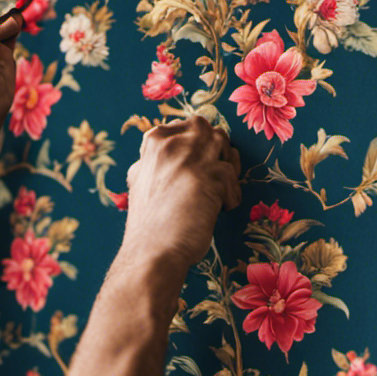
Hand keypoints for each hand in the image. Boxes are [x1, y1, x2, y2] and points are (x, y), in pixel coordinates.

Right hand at [123, 117, 240, 270]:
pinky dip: (231, 195)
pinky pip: (233, 176)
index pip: (186, 125)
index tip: (198, 165)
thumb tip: (178, 152)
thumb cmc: (149, 222)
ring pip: (224, 146)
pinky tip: (220, 209)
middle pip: (207, 130)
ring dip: (226, 169)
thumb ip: (158, 160)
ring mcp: (192, 157)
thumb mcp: (143, 179)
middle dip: (215, 150)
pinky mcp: (212, 176)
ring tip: (219, 191)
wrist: (152, 250)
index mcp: (153, 141)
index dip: (197, 144)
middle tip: (214, 176)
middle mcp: (172, 143)